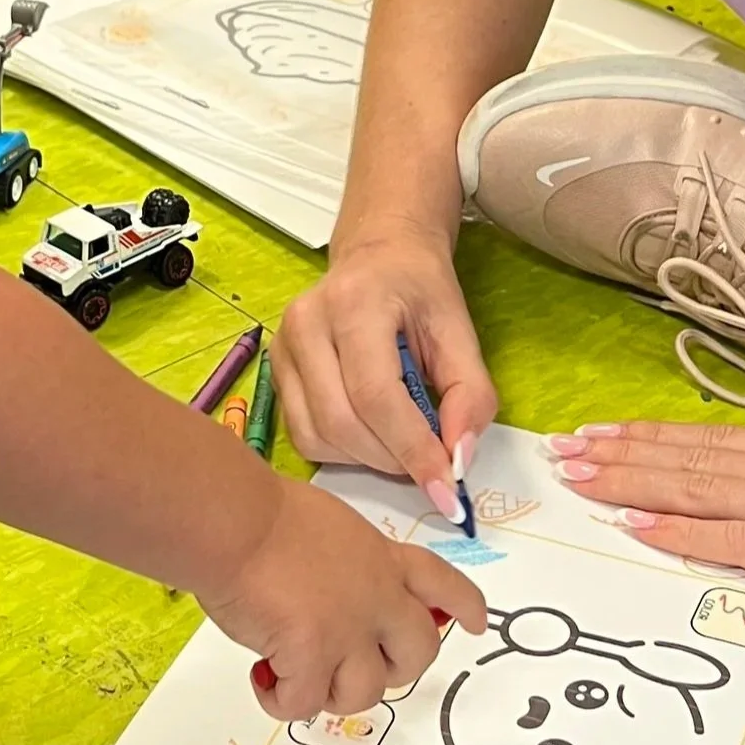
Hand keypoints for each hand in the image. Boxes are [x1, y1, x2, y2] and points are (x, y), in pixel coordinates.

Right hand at [198, 477, 486, 720]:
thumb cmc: (266, 514)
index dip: (464, 606)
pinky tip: (262, 674)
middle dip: (393, 671)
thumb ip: (351, 564)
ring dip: (328, 691)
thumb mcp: (332, 528)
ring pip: (365, 693)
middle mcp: (378, 597)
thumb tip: (334, 598)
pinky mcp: (312, 658)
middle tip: (350, 667)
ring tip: (293, 668)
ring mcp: (349, 631)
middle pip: (418, 655)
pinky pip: (304, 705)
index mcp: (383, 559)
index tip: (476, 624)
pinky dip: (280, 699)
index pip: (442, 582)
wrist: (236, 522)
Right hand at [277, 231, 496, 516]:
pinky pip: (303, 434)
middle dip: (392, 460)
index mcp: (355, 302)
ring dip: (367, 459)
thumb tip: (458, 459)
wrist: (379, 255)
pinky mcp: (274, 368)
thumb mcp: (460, 330)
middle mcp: (306, 322)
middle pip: (341, 421)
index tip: (447, 490)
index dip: (412, 449)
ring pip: (317, 435)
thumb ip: (470, 393)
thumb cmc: (421, 290)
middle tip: (431, 467)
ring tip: (403, 443)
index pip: (376, 394)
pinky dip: (342, 451)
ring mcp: (281, 346)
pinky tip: (372, 432)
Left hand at [545, 415, 744, 613]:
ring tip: (578, 474)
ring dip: (628, 480)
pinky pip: (725, 540)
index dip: (651, 437)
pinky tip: (633, 523)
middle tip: (563, 449)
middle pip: (685, 459)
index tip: (605, 432)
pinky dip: (674, 530)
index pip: (709, 441)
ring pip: (690, 488)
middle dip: (618, 454)